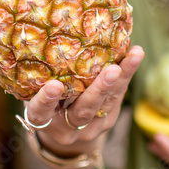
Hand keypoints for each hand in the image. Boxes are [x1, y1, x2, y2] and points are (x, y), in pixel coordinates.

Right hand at [23, 45, 143, 156]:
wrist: (61, 129)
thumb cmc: (43, 101)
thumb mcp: (33, 93)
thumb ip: (36, 77)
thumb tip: (39, 38)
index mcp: (43, 121)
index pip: (40, 113)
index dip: (46, 101)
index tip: (54, 85)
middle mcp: (66, 128)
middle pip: (84, 111)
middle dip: (99, 90)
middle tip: (112, 70)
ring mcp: (89, 128)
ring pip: (107, 104)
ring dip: (122, 79)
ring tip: (134, 55)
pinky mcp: (106, 122)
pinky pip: (117, 99)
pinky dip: (126, 76)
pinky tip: (134, 55)